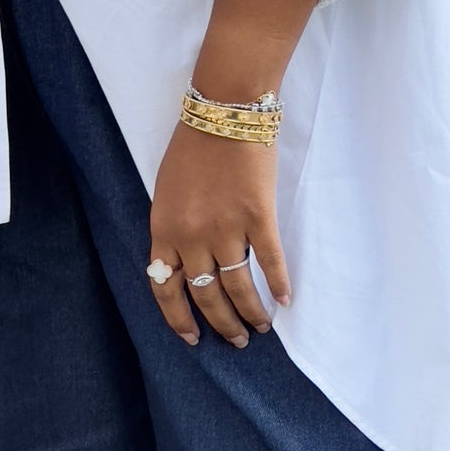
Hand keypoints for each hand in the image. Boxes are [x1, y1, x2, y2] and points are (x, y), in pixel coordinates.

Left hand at [148, 122, 291, 349]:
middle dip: (221, 324)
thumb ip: (172, 229)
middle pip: (206, 295)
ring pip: (238, 287)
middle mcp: (192, 236)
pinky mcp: (258, 217)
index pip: (165, 289)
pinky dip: (278, 284)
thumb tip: (183, 263)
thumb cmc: (193, 145)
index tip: (192, 339)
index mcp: (164, 230)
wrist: (224, 109)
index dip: (178, 320)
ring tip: (259, 328)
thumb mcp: (165, 192)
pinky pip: (270, 261)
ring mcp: (226, 228)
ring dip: (250, 313)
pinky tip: (285, 301)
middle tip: (235, 341)